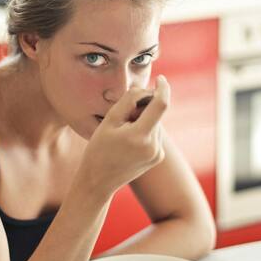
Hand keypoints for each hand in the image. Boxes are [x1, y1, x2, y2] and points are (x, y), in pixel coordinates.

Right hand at [77, 75, 170, 196]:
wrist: (98, 181)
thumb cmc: (99, 148)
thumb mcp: (109, 120)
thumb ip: (129, 100)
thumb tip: (145, 89)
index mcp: (140, 136)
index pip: (161, 104)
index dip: (162, 88)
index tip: (161, 79)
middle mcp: (154, 146)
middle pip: (156, 114)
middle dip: (144, 108)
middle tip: (123, 117)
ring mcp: (157, 153)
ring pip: (156, 124)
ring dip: (144, 120)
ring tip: (123, 133)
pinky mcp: (158, 157)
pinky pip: (155, 135)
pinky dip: (145, 131)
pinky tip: (129, 142)